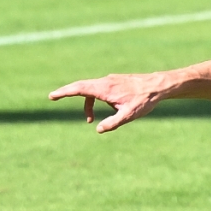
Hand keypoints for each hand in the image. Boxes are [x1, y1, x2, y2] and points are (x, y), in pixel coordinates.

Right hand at [49, 73, 165, 132]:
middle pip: (81, 86)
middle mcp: (105, 82)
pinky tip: (111, 110)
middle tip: (53, 97)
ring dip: (87, 104)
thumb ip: (113, 123)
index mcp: (104, 88)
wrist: (159, 86)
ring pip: (92, 90)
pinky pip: (101, 90)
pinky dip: (98, 100)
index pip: (79, 89)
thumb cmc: (145, 100)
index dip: (64, 92)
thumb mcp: (129, 115)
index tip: (52, 95)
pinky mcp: (116, 81)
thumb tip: (99, 129)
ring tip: (90, 120)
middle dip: (67, 92)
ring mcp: (110, 80)